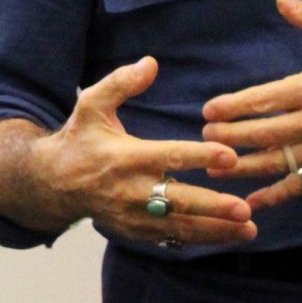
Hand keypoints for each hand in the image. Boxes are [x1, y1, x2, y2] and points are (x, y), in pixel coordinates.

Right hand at [41, 56, 257, 246]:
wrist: (53, 183)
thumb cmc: (81, 139)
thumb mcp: (91, 104)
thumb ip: (121, 83)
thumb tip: (151, 63)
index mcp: (125, 157)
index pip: (168, 156)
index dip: (200, 156)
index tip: (229, 156)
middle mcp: (131, 190)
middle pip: (178, 200)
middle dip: (213, 207)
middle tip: (244, 208)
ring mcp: (133, 216)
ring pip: (178, 227)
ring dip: (215, 230)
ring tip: (248, 229)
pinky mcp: (134, 232)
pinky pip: (170, 239)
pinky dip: (199, 239)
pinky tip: (228, 236)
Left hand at [201, 0, 301, 212]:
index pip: (267, 99)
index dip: (235, 106)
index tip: (209, 109)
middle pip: (267, 133)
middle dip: (232, 137)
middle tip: (206, 137)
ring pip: (280, 162)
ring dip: (245, 167)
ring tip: (216, 166)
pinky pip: (301, 184)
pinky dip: (276, 196)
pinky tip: (251, 202)